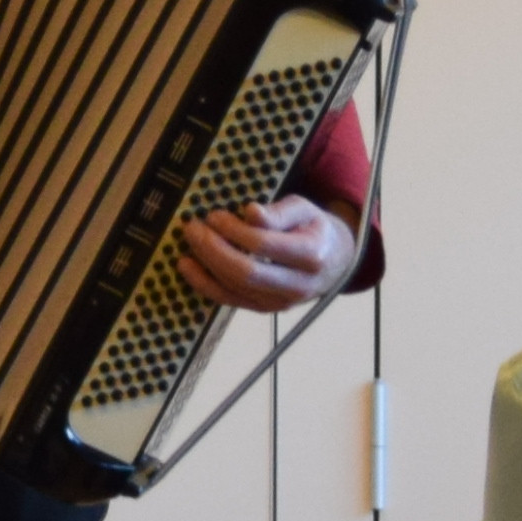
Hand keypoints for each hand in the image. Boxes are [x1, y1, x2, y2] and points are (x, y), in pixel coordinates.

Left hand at [175, 195, 355, 313]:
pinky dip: (204, 284)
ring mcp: (281, 303)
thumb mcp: (304, 210)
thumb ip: (278, 212)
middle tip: (192, 228)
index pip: (265, 245)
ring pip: (234, 288)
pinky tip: (187, 266)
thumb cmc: (314, 229)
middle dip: (213, 250)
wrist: (334, 261)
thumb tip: (250, 212)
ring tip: (189, 240)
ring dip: (205, 264)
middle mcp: (297, 286)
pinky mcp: (265, 310)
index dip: (234, 230)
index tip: (213, 215)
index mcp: (311, 256)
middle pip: (246, 273)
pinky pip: (229, 300)